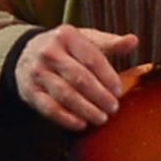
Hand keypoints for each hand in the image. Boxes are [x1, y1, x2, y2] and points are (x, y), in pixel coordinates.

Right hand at [14, 25, 143, 130]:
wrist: (26, 55)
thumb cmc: (65, 49)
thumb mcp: (85, 39)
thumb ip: (109, 42)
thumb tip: (133, 41)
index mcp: (67, 36)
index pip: (91, 58)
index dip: (107, 76)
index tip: (118, 90)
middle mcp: (49, 53)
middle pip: (79, 78)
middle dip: (99, 95)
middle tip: (113, 108)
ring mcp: (38, 73)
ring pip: (65, 95)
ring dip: (86, 109)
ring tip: (101, 118)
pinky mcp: (31, 92)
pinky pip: (49, 108)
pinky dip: (66, 119)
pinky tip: (81, 124)